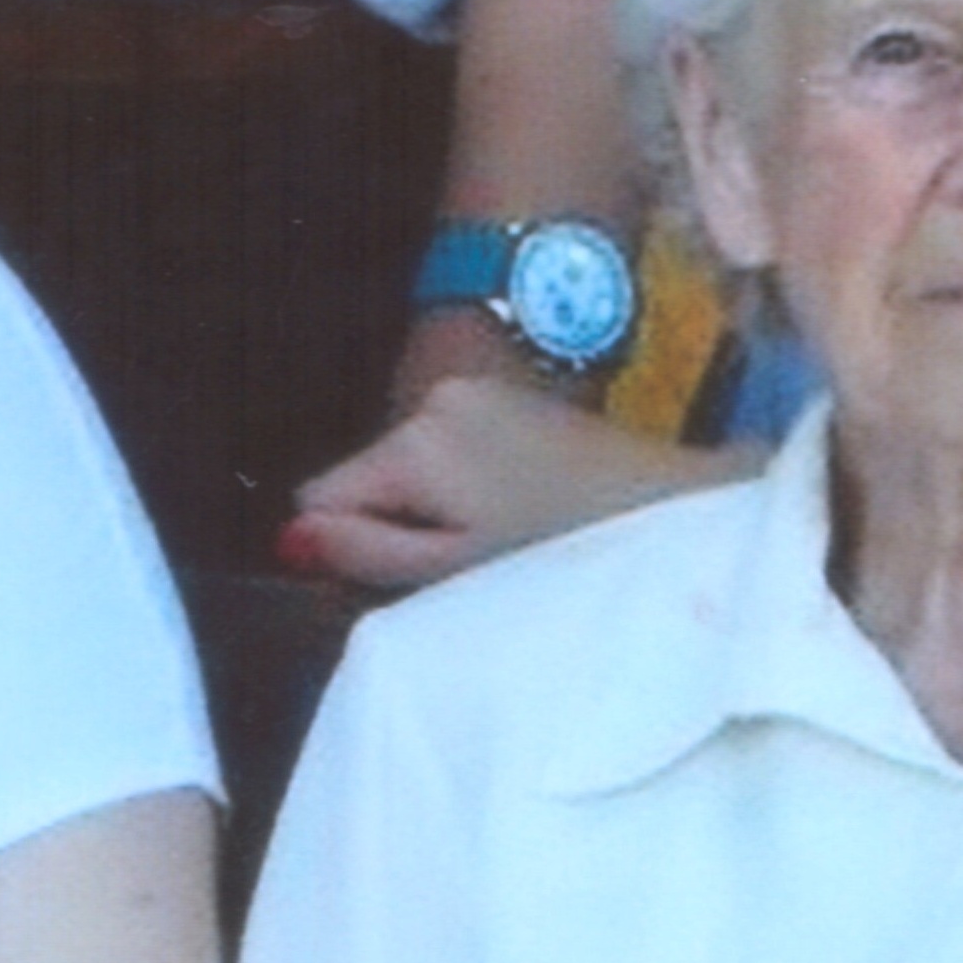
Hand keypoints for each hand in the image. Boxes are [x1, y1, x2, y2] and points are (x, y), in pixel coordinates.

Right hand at [287, 371, 723, 594]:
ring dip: (438, 506)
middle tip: (467, 564)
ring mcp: (476, 390)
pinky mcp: (512, 396)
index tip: (410, 573)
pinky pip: (452, 449)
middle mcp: (435, 399)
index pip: (317, 497)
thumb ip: (368, 552)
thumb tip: (288, 539)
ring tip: (505, 538)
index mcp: (414, 442)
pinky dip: (471, 484)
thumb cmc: (565, 549)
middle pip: (367, 478)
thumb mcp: (457, 570)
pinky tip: (526, 510)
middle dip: (398, 523)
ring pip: (410, 466)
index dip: (349, 546)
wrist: (674, 505)